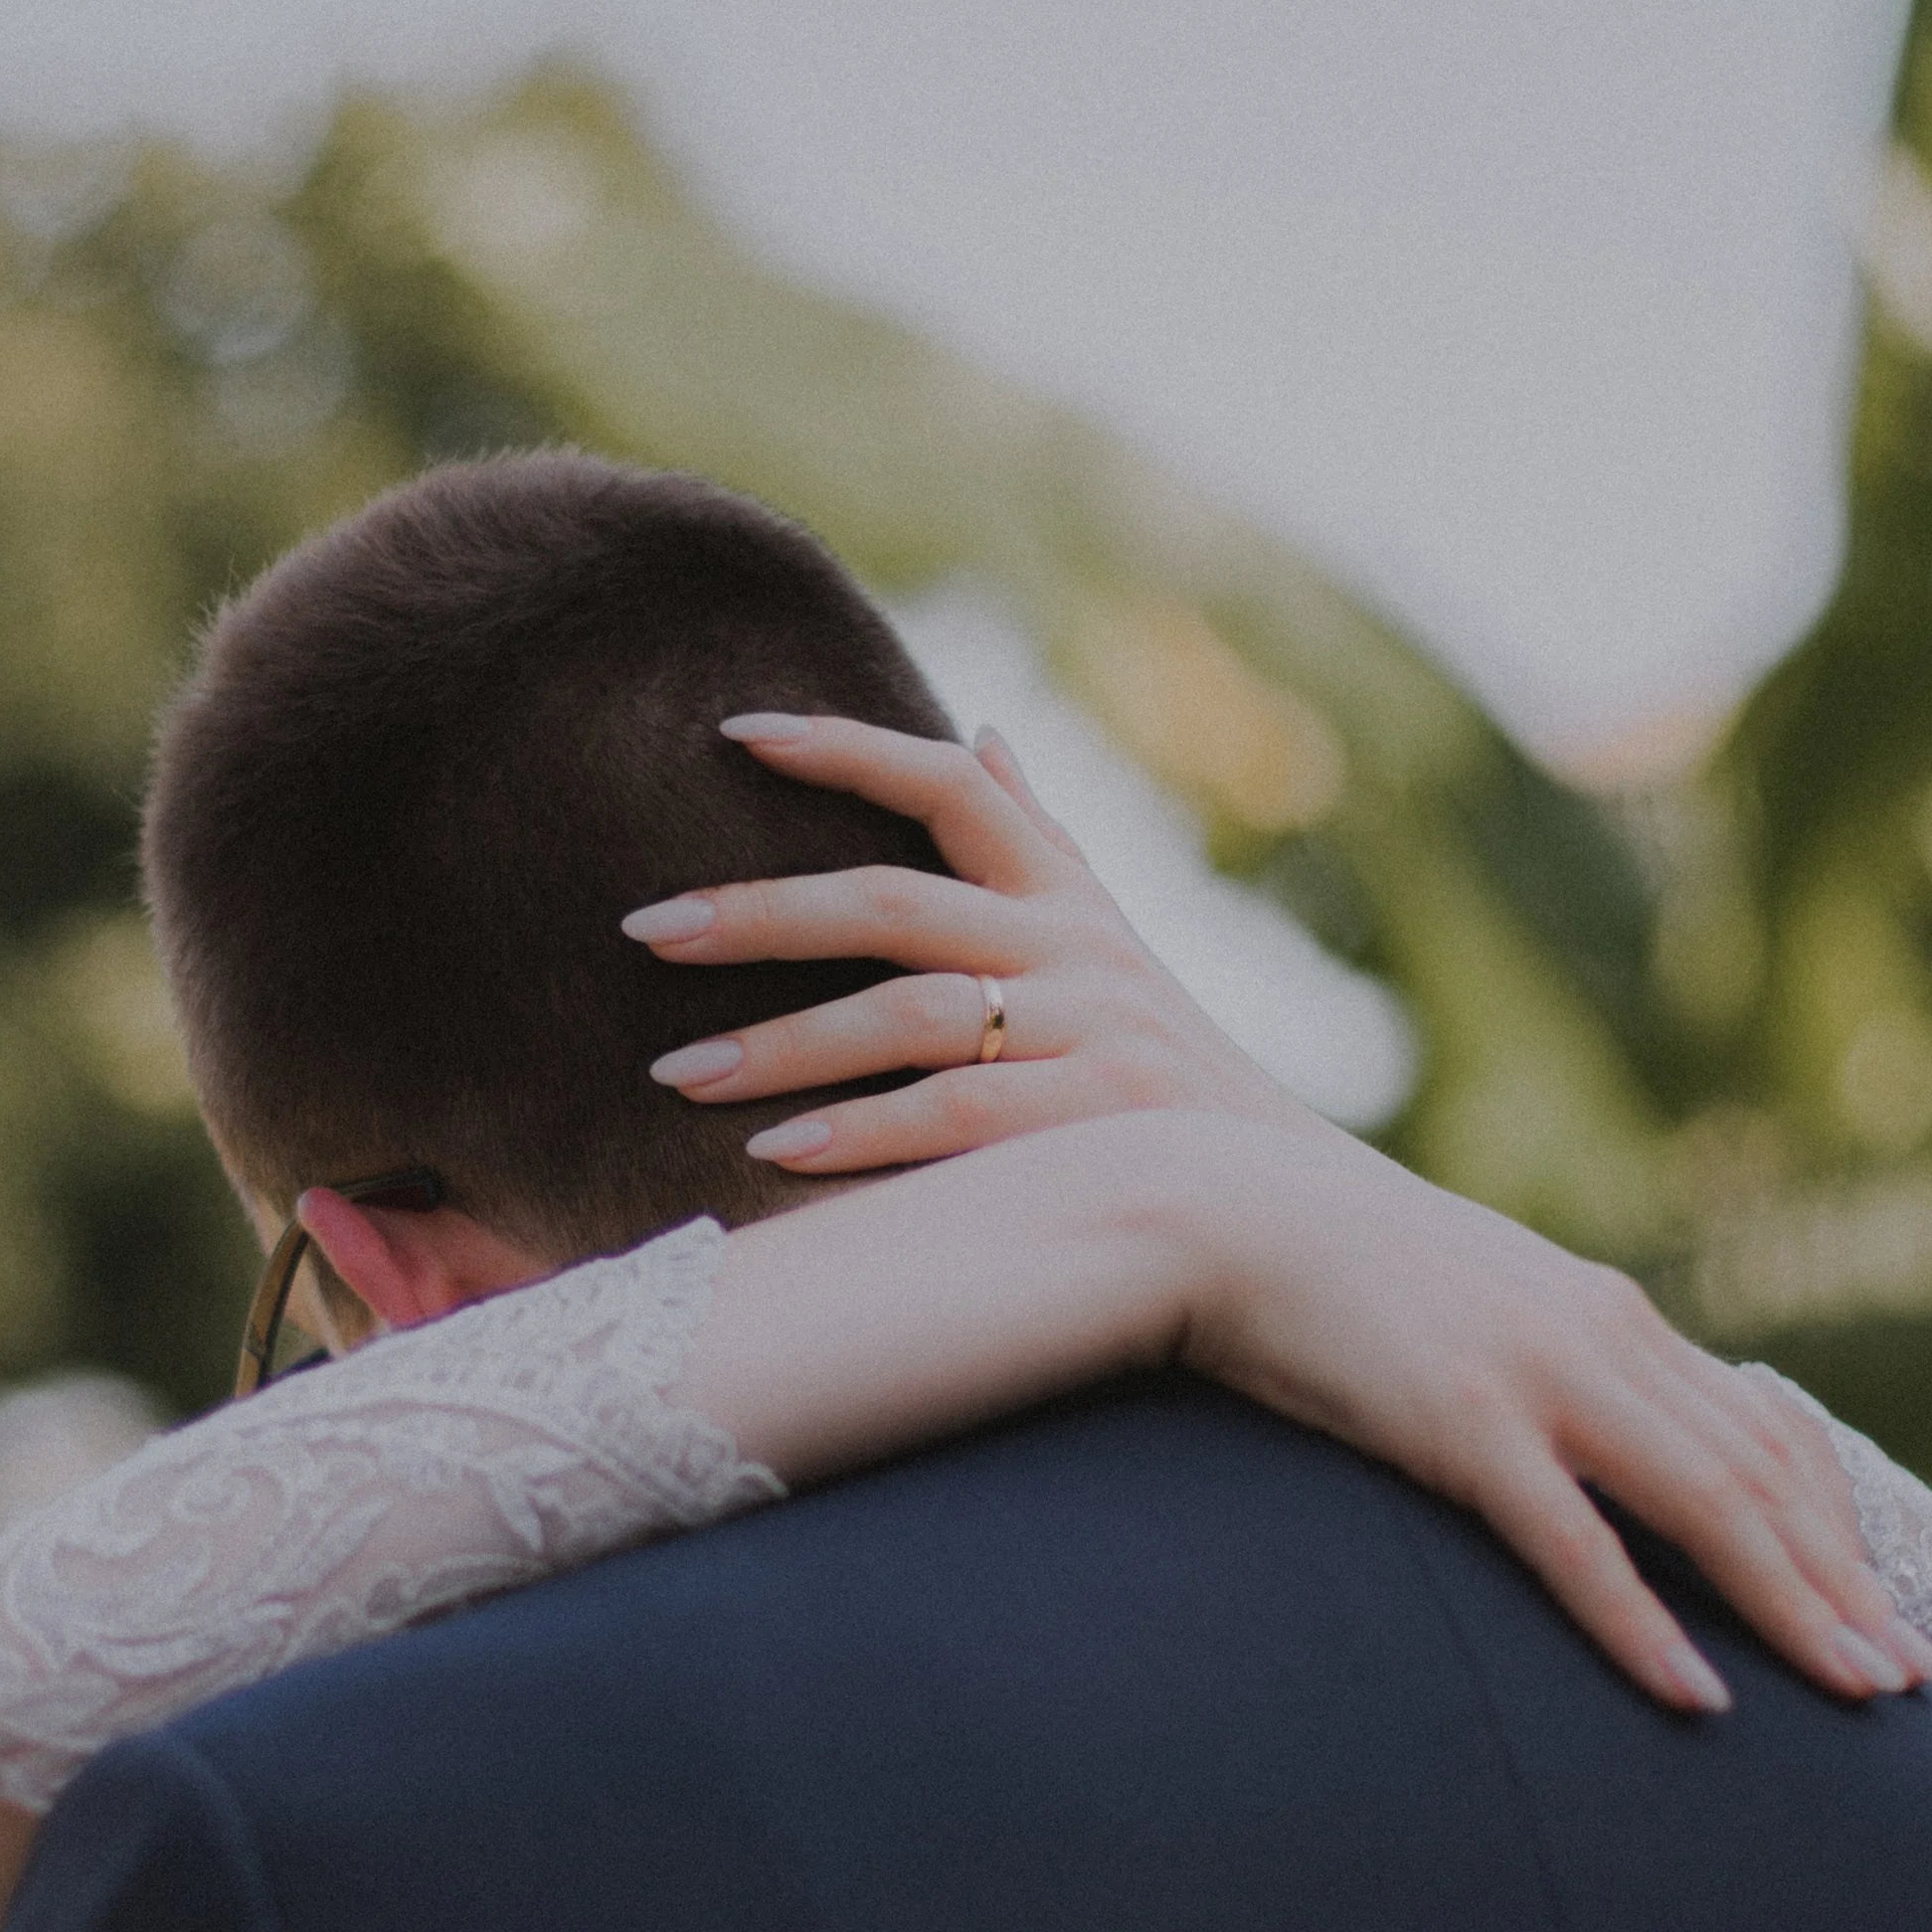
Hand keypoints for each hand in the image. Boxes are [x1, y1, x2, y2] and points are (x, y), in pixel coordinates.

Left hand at [621, 711, 1325, 1168]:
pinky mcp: (1097, 1121)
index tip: (735, 729)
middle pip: (897, 900)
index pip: (952, 784)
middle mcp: (1076, 949)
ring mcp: (1090, 1032)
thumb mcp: (1113, 939)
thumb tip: (984, 729)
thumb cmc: (1168, 1072)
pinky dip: (861, 1133)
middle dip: (764, 912)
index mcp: (1067, 896)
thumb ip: (1041, 839)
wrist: (1285, 1202)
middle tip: (646, 930)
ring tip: (676, 1071)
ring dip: (784, 1044)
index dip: (849, 748)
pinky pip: (956, 1118)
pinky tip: (776, 1151)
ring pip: (911, 1015)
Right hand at [1169, 1123, 1931, 1717]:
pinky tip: (1697, 1694)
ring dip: (1795, 1606)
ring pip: (1710, 1504)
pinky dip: (1647, 1623)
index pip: (1764, 1432)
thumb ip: (1542, 1362)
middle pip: (1766, 1475)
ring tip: (1859, 1695)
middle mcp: (1601, 1337)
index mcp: (1608, 1314)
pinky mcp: (1464, 1423)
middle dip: (1851, 1584)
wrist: (1220, 1213)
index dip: (1836, 1528)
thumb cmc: (1331, 1276)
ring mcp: (1539, 1376)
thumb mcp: (1469, 1308)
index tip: (1886, 1613)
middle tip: (1920, 1685)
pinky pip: (1578, 1544)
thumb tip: (1585, 1437)